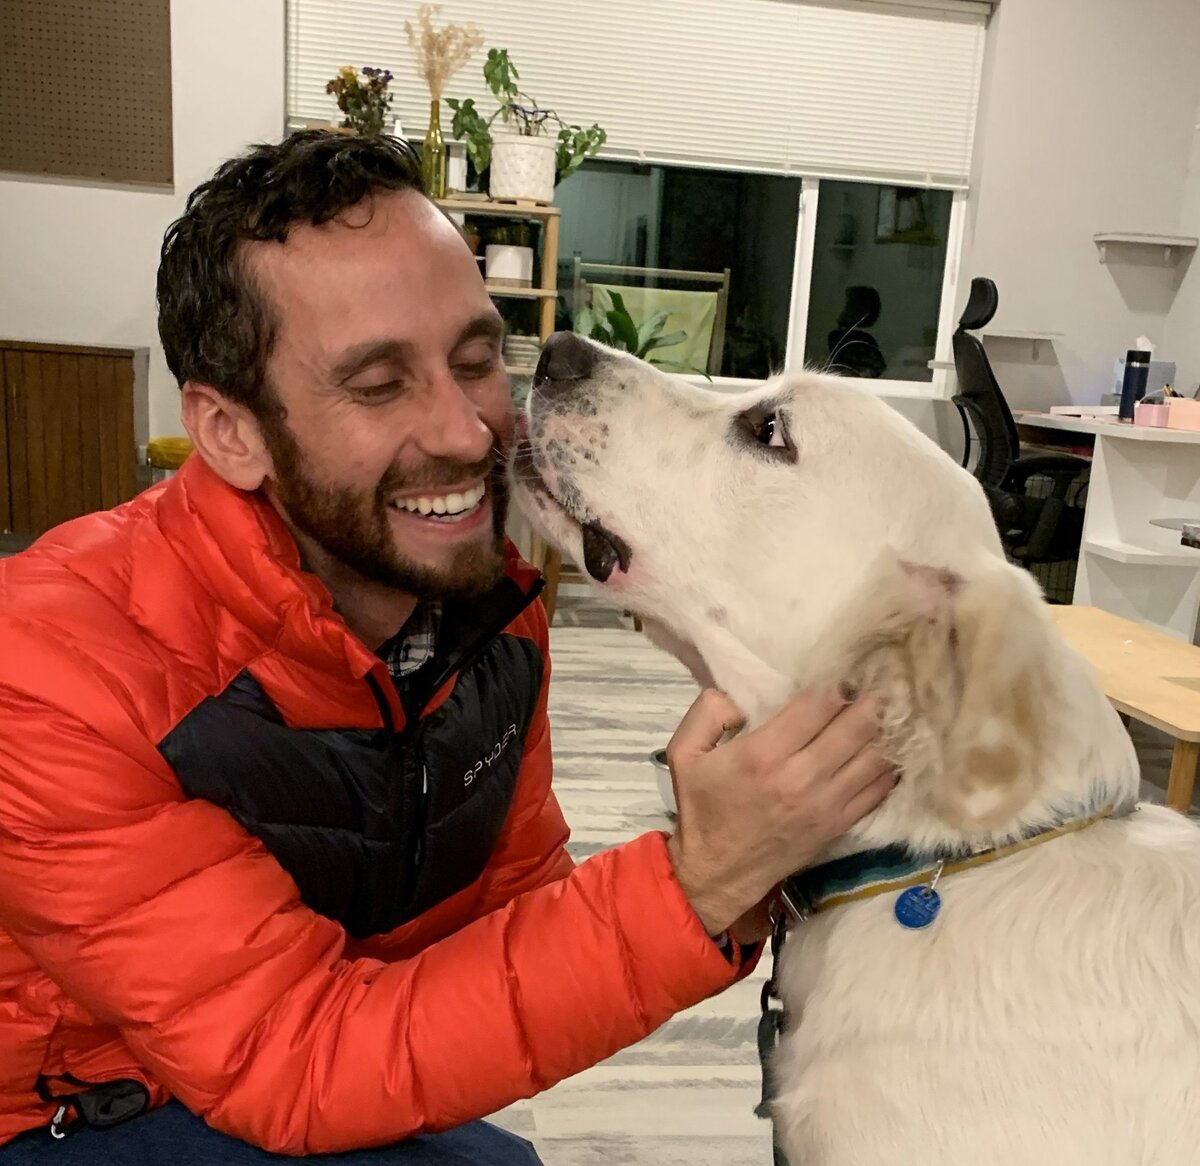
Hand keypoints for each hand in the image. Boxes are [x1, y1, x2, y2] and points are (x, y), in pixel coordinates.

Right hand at [664, 688, 895, 937]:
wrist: (717, 872)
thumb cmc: (702, 808)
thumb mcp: (684, 753)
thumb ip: (708, 712)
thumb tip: (740, 695)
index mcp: (762, 755)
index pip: (816, 706)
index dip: (836, 684)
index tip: (843, 672)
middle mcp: (799, 778)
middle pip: (854, 728)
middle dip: (871, 700)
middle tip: (880, 682)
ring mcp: (824, 804)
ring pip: (873, 758)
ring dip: (886, 730)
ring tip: (892, 710)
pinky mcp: (838, 824)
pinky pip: (878, 791)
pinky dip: (890, 768)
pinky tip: (895, 750)